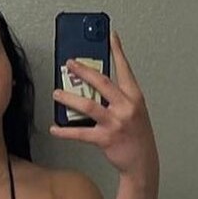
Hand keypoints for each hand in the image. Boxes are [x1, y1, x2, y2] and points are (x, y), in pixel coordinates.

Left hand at [50, 29, 158, 181]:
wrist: (142, 162)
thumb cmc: (137, 137)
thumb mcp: (134, 112)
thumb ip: (119, 98)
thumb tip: (96, 86)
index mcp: (135, 97)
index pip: (125, 69)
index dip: (117, 51)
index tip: (110, 36)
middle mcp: (126, 107)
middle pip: (102, 82)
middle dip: (83, 71)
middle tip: (70, 64)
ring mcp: (116, 123)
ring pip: (88, 106)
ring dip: (69, 98)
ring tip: (57, 93)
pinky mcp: (106, 139)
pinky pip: (81, 133)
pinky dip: (65, 131)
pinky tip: (55, 128)